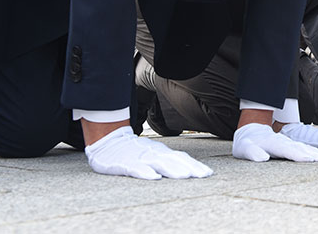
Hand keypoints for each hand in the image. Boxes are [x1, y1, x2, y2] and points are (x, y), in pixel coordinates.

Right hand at [84, 126, 212, 179]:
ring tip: (185, 175)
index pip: (182, 158)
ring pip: (159, 163)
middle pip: (175, 160)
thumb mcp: (153, 152)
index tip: (208, 173)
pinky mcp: (125, 164)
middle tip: (203, 175)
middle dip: (190, 167)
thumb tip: (189, 166)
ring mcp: (140, 158)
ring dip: (173, 169)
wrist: (109, 140)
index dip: (195, 165)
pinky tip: (154, 177)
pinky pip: (136, 169)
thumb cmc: (134, 150)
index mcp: (161, 152)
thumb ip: (168, 159)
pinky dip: (146, 173)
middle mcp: (154, 153)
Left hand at [233, 123, 317, 161]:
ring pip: (305, 147)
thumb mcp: (244, 148)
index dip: (298, 155)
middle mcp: (283, 142)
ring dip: (317, 152)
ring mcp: (288, 142)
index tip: (309, 159)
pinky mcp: (290, 144)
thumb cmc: (247, 142)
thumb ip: (253, 152)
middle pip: (301, 148)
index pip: (287, 150)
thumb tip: (263, 158)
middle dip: (314, 153)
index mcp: (272, 143)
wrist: (251, 130)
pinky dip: (314, 151)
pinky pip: (304, 148)